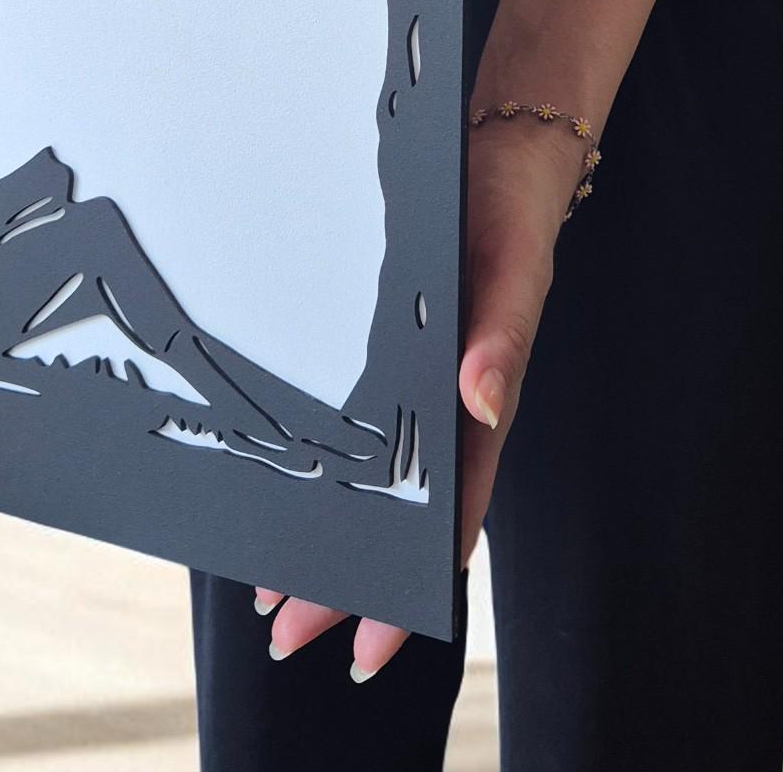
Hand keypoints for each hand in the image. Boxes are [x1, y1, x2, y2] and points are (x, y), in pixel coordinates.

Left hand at [255, 110, 581, 681]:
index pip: (447, 514)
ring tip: (269, 589)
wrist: (492, 144)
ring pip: (367, 477)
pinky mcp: (381, 341)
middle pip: (394, 512)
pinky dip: (316, 463)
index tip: (369, 639)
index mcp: (476, 397)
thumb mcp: (513, 264)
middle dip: (344, 576)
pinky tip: (280, 486)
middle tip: (284, 632)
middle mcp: (441, 400)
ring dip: (326, 531)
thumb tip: (483, 402)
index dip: (411, 582)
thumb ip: (503, 333)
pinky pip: (348, 421)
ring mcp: (410, 375)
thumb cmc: (509, 209)